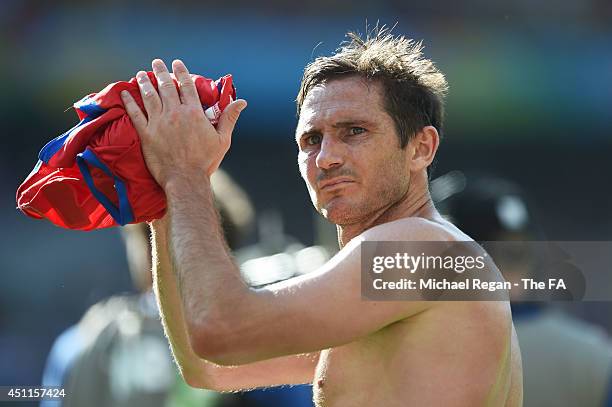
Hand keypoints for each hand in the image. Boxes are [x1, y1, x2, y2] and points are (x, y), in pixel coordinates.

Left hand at [120, 59, 246, 187]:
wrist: (185, 180)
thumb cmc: (205, 162)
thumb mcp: (223, 139)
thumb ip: (229, 118)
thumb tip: (242, 101)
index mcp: (193, 112)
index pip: (186, 85)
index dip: (181, 72)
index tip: (176, 63)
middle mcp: (175, 113)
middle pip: (166, 86)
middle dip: (161, 72)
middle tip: (156, 63)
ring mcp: (158, 123)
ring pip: (149, 96)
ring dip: (145, 82)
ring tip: (141, 74)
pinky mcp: (146, 134)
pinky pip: (135, 114)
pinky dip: (129, 102)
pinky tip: (125, 93)